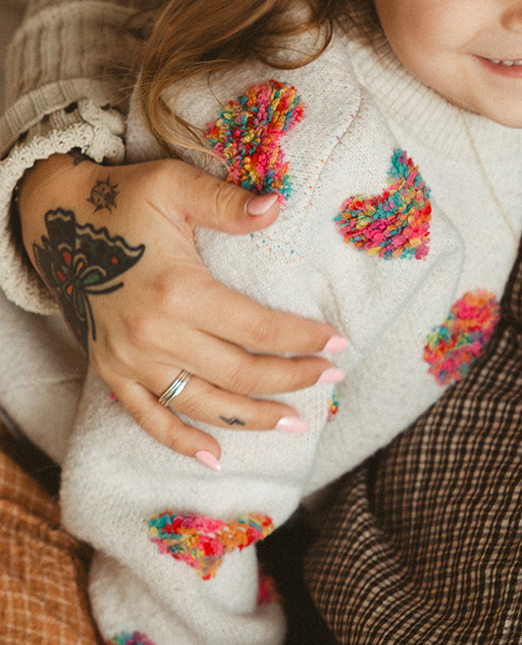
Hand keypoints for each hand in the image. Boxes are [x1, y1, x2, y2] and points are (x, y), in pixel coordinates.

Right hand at [19, 152, 344, 460]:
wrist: (58, 219)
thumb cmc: (125, 198)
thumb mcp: (176, 186)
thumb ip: (228, 202)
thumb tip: (277, 206)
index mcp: (179, 291)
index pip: (258, 329)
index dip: (303, 339)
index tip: (339, 342)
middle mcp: (155, 335)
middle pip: (239, 373)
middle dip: (292, 379)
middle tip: (332, 378)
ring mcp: (131, 360)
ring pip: (203, 404)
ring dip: (254, 419)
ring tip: (296, 422)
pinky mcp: (111, 372)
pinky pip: (150, 418)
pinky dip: (182, 442)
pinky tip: (216, 458)